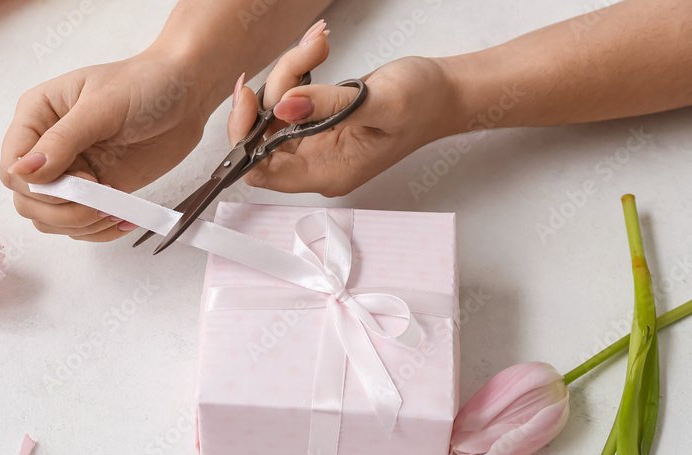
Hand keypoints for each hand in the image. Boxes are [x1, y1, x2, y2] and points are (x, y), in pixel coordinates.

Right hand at [1, 51, 210, 241]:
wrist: (185, 96)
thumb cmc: (144, 85)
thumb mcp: (101, 106)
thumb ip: (62, 140)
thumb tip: (24, 171)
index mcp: (37, 117)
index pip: (12, 167)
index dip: (36, 186)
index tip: (78, 179)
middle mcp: (47, 148)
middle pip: (27, 201)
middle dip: (61, 211)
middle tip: (98, 198)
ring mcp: (71, 173)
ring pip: (50, 220)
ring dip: (81, 224)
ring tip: (113, 208)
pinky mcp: (95, 192)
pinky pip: (81, 226)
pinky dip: (99, 231)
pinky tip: (122, 218)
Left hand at [227, 39, 462, 197]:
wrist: (446, 92)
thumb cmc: (425, 104)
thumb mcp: (380, 102)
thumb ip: (329, 106)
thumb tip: (284, 106)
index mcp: (326, 173)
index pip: (262, 171)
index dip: (246, 136)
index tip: (251, 97)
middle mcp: (315, 163)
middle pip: (262, 134)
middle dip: (275, 89)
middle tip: (304, 56)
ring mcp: (314, 142)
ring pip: (274, 109)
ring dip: (288, 71)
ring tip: (319, 43)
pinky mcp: (316, 121)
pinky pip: (288, 97)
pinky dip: (296, 70)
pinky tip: (317, 50)